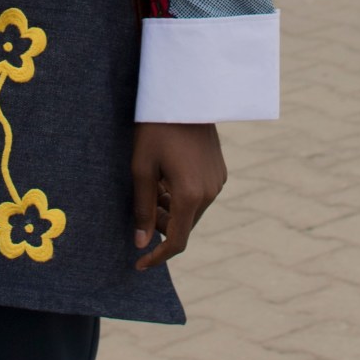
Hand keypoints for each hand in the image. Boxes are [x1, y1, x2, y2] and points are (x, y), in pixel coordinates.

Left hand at [131, 121, 226, 270]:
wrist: (184, 96)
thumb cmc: (156, 130)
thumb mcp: (142, 168)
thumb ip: (142, 208)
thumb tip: (140, 242)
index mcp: (190, 195)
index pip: (177, 241)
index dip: (157, 257)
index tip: (139, 263)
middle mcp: (210, 193)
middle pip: (184, 226)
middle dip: (162, 225)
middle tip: (142, 204)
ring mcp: (218, 182)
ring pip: (191, 211)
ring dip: (171, 209)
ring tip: (154, 184)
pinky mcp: (220, 171)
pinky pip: (200, 195)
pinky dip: (182, 196)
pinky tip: (168, 175)